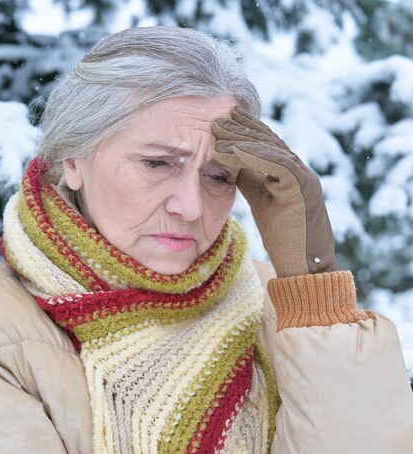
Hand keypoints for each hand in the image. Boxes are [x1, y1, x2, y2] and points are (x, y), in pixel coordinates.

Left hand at [212, 107, 337, 277]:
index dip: (246, 130)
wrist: (305, 267)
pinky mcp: (304, 189)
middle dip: (241, 129)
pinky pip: (279, 164)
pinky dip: (256, 155)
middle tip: (215, 120)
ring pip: (272, 150)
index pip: (267, 145)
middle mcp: (300, 172)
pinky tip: (234, 150)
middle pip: (269, 142)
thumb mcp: (262, 202)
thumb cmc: (286, 240)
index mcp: (291, 174)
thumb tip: (231, 164)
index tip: (223, 121)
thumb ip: (251, 181)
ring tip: (218, 134)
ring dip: (243, 140)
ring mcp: (304, 179)